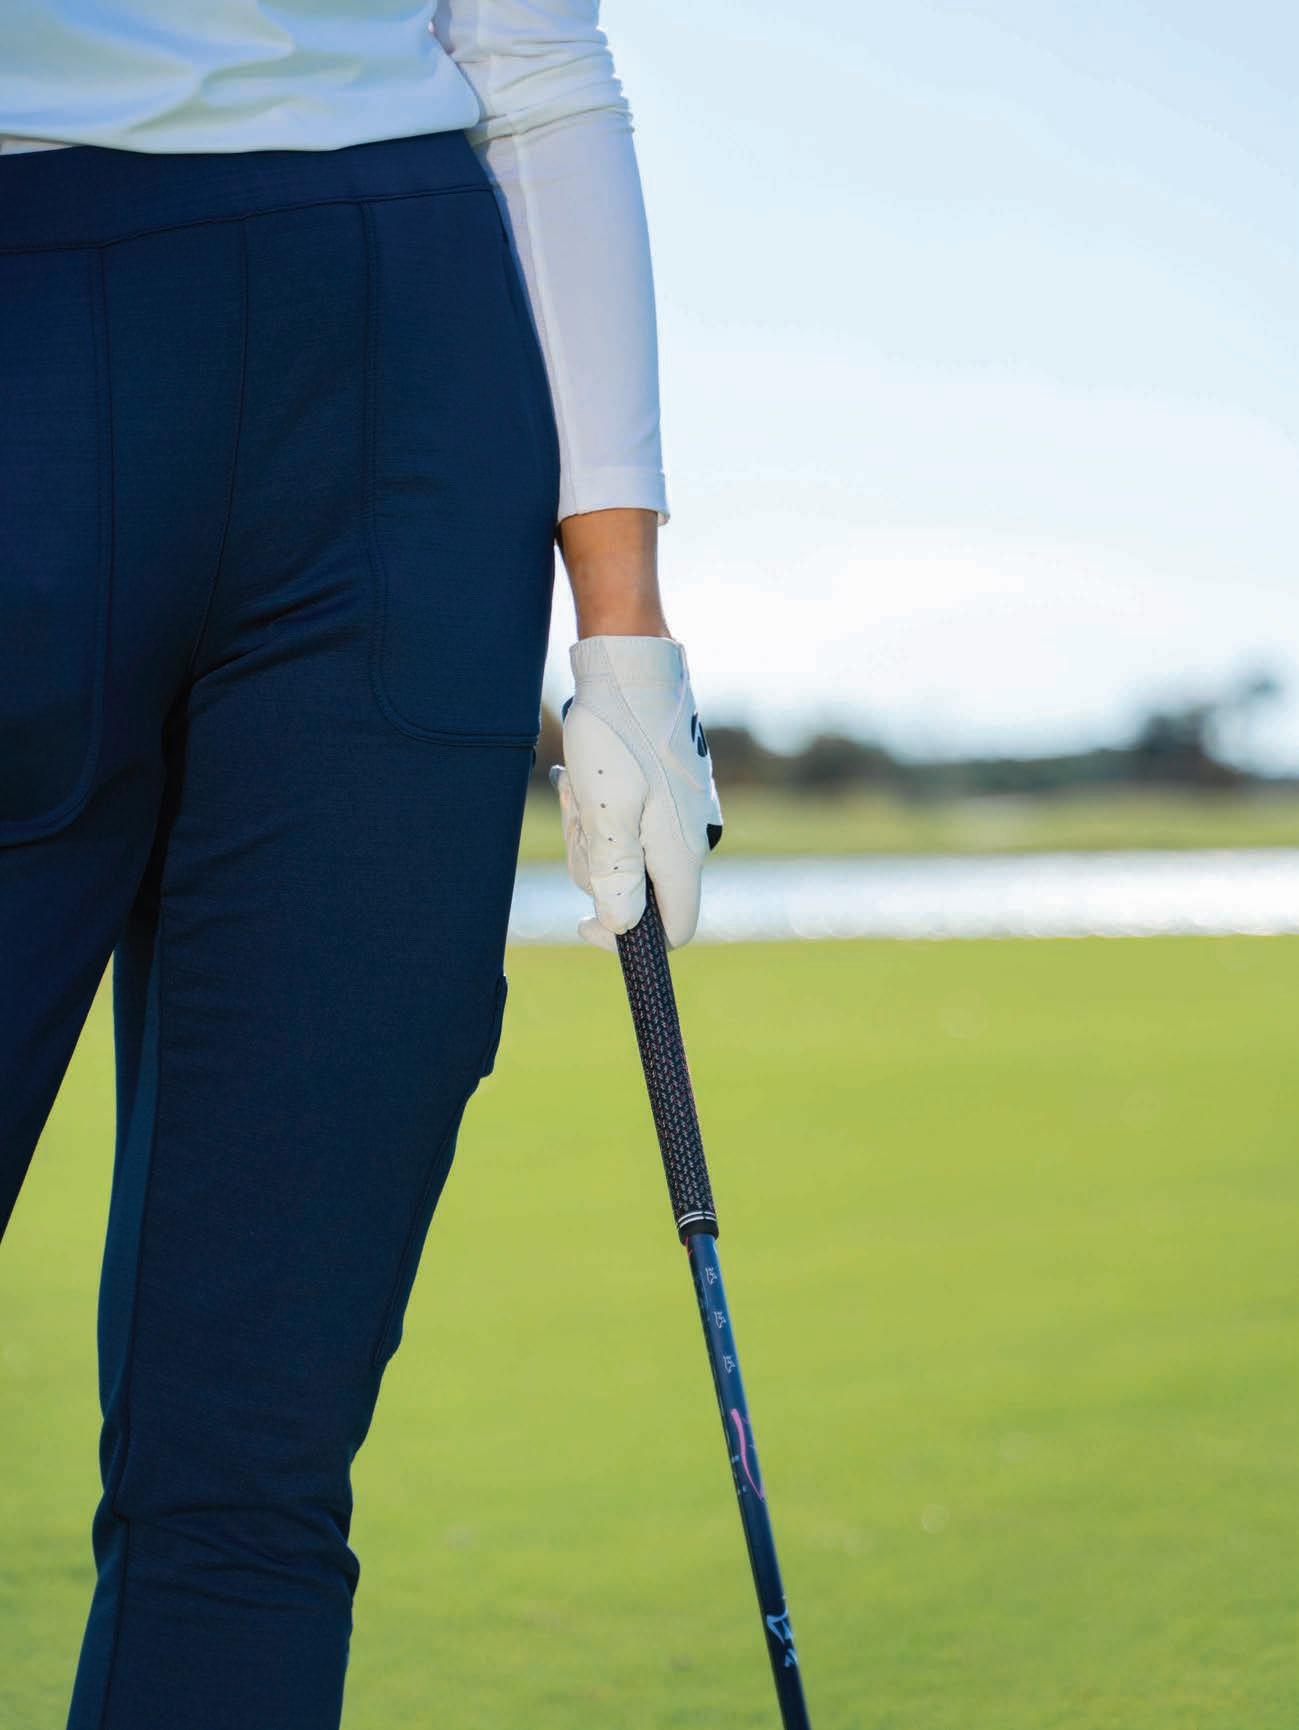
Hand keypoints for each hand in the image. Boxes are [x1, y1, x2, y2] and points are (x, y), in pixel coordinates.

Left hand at [549, 635, 722, 950]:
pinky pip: (624, 821)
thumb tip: (621, 929)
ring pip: (624, 853)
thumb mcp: (606, 809)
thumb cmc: (617, 735)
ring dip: (590, 829)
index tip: (583, 920)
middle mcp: (689, 839)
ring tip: (579, 784)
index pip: (675, 929)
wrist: (631, 665)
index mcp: (681, 852)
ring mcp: (678, 814)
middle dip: (595, 864)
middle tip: (578, 816)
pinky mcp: (664, 793)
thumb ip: (616, 872)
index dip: (630, 939)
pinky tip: (582, 776)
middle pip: (637, 891)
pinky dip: (597, 807)